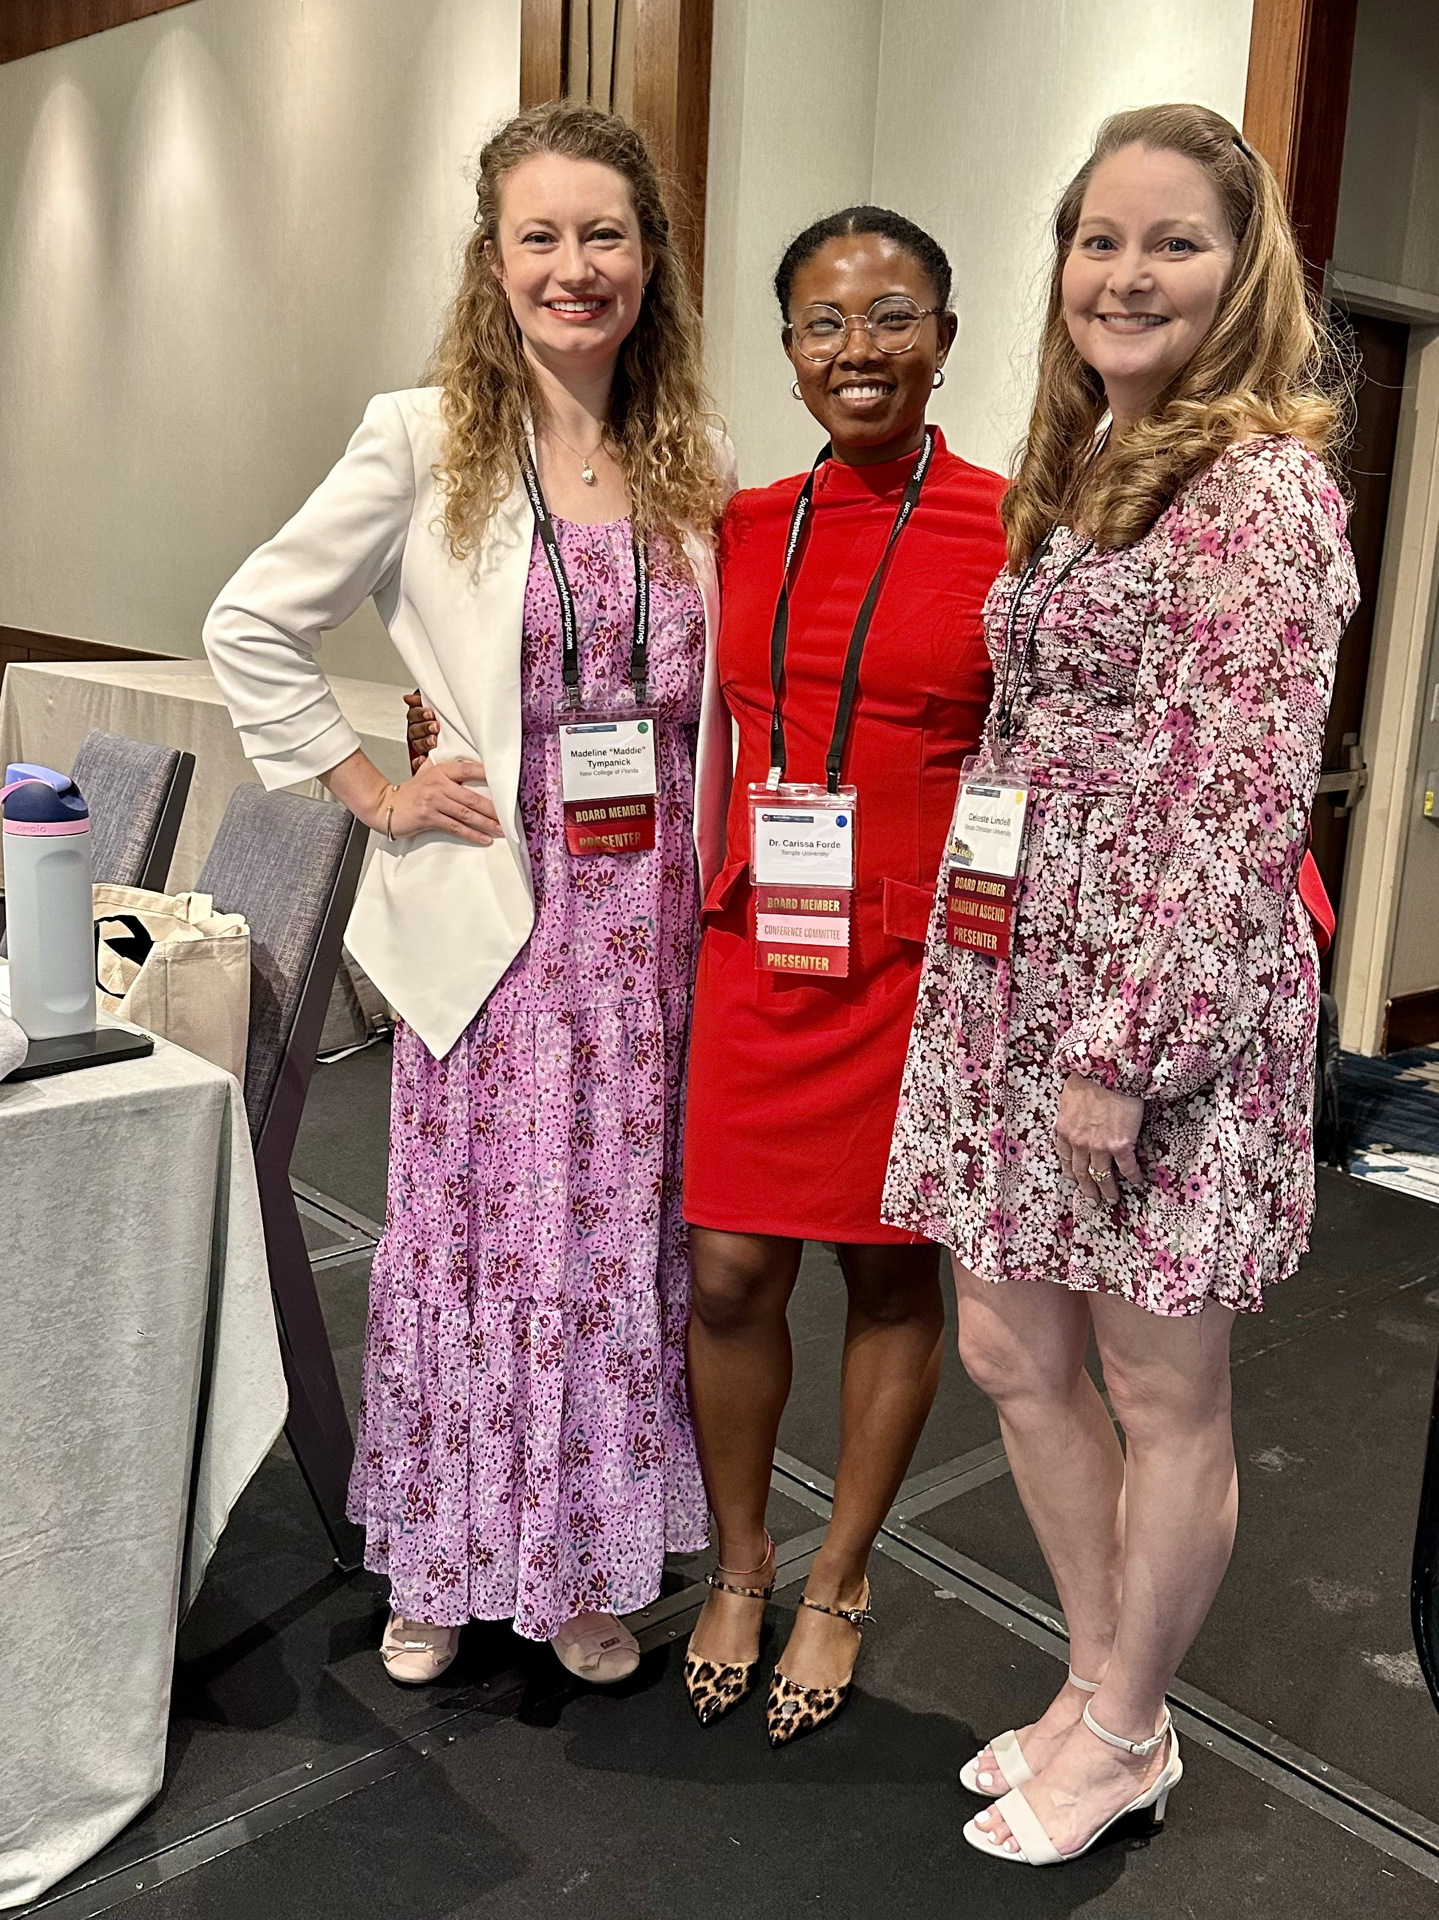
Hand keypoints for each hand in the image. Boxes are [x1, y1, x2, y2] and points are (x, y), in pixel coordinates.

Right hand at [379, 758, 500, 845]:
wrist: (386, 805)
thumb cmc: (411, 792)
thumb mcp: (427, 774)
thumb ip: (448, 772)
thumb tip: (473, 768)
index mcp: (440, 771)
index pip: (468, 769)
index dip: (487, 774)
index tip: (505, 782)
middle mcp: (438, 784)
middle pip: (472, 797)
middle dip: (493, 809)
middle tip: (510, 816)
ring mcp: (433, 801)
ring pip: (466, 814)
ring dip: (486, 823)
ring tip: (502, 830)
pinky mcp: (428, 817)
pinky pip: (455, 827)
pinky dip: (472, 834)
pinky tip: (484, 839)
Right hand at [403, 689, 438, 772]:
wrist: (461, 730)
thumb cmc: (446, 715)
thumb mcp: (436, 702)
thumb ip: (421, 699)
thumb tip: (408, 698)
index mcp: (419, 718)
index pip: (413, 715)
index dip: (420, 714)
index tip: (430, 714)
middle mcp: (419, 732)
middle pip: (414, 730)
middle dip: (424, 728)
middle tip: (435, 727)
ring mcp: (422, 744)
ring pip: (417, 744)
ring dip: (425, 742)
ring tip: (433, 740)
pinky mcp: (427, 757)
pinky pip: (418, 761)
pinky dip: (419, 761)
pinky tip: (423, 759)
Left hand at [1054, 1072, 1143, 1202]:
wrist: (1108, 1071)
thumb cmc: (1089, 1076)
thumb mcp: (1069, 1096)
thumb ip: (1070, 1113)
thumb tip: (1074, 1115)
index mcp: (1064, 1130)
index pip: (1064, 1156)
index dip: (1069, 1171)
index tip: (1073, 1179)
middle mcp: (1079, 1143)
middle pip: (1081, 1172)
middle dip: (1086, 1188)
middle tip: (1091, 1200)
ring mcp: (1099, 1146)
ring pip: (1101, 1176)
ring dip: (1107, 1190)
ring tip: (1112, 1199)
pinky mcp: (1120, 1145)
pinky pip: (1127, 1167)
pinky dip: (1132, 1176)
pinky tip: (1137, 1182)